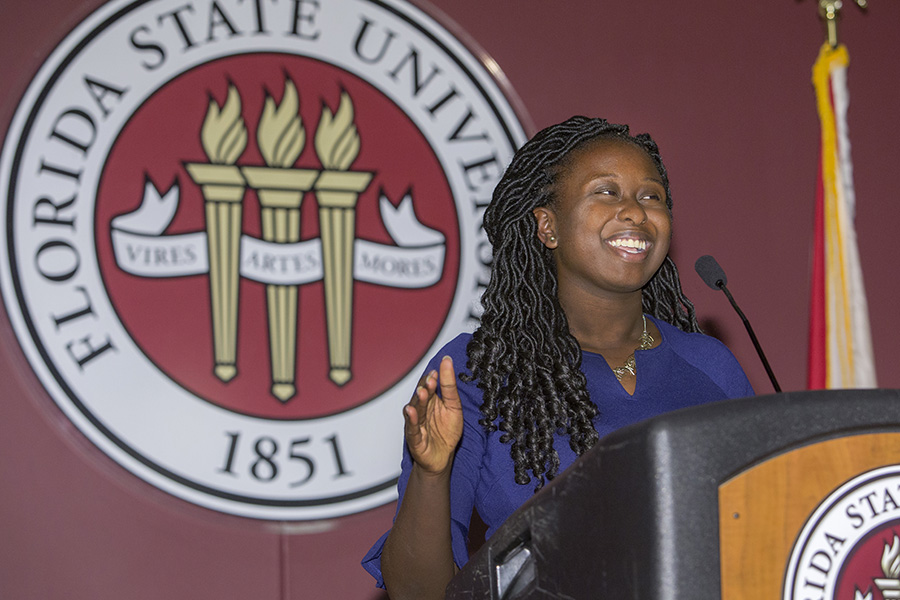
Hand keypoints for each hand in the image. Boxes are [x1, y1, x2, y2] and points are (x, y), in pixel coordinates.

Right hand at [403, 356, 462, 475]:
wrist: (443, 457)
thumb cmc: (447, 431)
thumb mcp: (454, 406)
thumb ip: (449, 386)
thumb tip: (447, 362)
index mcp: (430, 401)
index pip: (428, 386)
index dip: (431, 379)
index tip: (436, 372)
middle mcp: (421, 411)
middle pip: (421, 397)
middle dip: (425, 388)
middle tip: (430, 380)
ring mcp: (416, 424)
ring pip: (416, 410)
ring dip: (418, 401)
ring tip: (422, 393)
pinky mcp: (415, 439)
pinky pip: (412, 428)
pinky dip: (411, 420)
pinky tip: (411, 412)